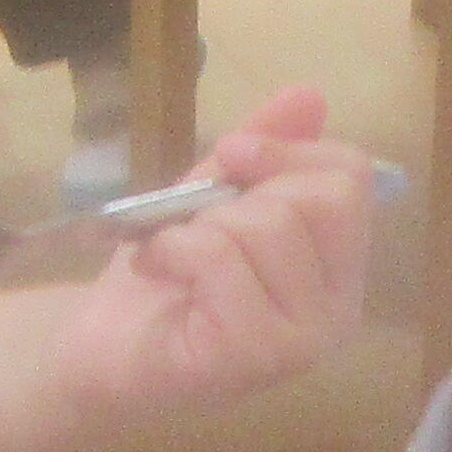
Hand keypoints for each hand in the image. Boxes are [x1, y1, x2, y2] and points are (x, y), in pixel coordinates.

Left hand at [42, 88, 371, 418]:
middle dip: (245, 194)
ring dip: (201, 225)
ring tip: (174, 253)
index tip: (230, 157)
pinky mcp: (251, 357)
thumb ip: (264, 148)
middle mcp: (337, 315)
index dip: (289, 150)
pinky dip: (173, 248)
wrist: (98, 346)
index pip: (353, 178)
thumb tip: (309, 95)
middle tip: (200, 224)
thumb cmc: (165, 274)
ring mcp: (300, 343)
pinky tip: (155, 268)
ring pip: (268, 226)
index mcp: (339, 272)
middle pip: (320, 200)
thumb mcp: (214, 195)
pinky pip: (220, 258)